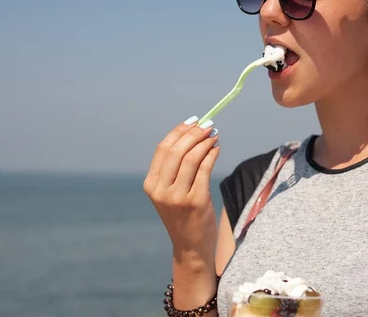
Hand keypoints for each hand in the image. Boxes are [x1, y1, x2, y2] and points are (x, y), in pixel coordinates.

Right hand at [143, 117, 219, 267]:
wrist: (190, 246)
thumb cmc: (183, 215)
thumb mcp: (170, 192)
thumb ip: (175, 168)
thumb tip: (191, 133)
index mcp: (151, 185)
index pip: (163, 150)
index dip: (178, 132)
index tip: (192, 121)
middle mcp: (161, 190)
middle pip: (177, 151)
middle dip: (194, 133)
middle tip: (207, 125)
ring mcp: (178, 197)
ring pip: (192, 158)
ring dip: (205, 142)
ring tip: (214, 135)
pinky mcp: (196, 201)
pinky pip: (205, 169)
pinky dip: (212, 154)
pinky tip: (217, 148)